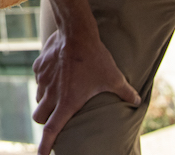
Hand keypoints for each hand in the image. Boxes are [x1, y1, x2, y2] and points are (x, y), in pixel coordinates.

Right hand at [33, 0, 138, 154]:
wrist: (76, 32)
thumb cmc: (96, 57)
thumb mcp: (114, 77)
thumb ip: (125, 92)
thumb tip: (137, 101)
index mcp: (67, 102)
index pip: (52, 131)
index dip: (45, 146)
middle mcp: (51, 94)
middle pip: (39, 117)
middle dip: (45, 120)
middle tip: (55, 116)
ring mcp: (43, 80)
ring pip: (38, 98)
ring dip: (45, 100)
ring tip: (59, 92)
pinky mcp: (39, 66)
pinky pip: (39, 79)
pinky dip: (45, 81)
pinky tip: (57, 72)